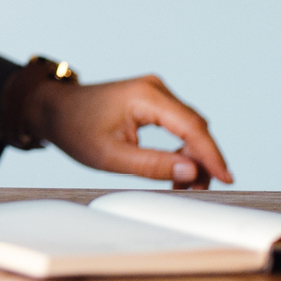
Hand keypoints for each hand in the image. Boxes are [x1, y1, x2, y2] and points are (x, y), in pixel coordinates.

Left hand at [30, 73, 233, 188]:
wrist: (53, 109)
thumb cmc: (75, 129)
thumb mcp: (110, 156)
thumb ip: (152, 165)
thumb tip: (191, 172)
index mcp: (146, 96)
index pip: (191, 127)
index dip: (211, 156)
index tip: (227, 179)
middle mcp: (156, 88)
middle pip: (195, 127)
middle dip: (203, 161)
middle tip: (199, 192)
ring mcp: (156, 92)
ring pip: (189, 128)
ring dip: (192, 157)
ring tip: (183, 187)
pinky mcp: (153, 101)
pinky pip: (178, 126)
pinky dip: (181, 150)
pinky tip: (176, 173)